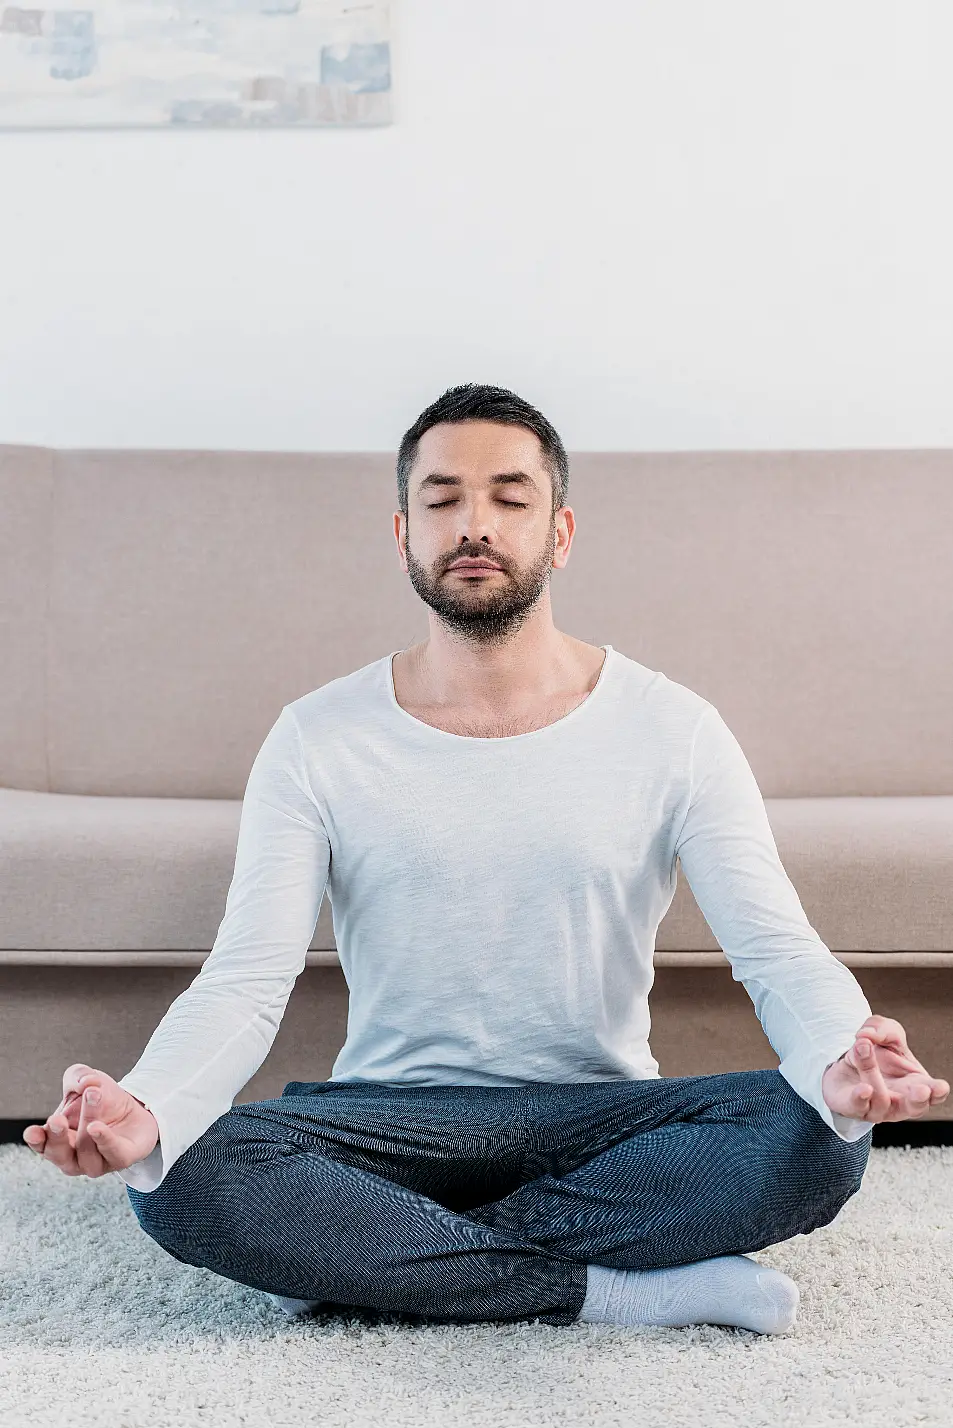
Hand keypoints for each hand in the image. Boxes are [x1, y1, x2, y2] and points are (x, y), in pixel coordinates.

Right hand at [22, 1063, 158, 1177]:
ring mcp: (96, 1162)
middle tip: (57, 1119)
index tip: (33, 1131)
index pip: (41, 1145)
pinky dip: (104, 1140)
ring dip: (87, 1122)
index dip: (35, 1140)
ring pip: (86, 1151)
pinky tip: (98, 1127)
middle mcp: (74, 1156)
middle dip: (56, 1138)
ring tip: (92, 1095)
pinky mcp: (121, 1159)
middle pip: (59, 1155)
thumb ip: (78, 1076)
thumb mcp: (86, 1080)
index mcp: (57, 1138)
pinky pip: (112, 1154)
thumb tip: (84, 1082)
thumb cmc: (102, 1099)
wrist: (136, 1106)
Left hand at [821, 1015, 949, 1123]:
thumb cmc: (875, 1051)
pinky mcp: (854, 1108)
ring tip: (864, 1047)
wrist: (844, 1061)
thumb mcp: (883, 1032)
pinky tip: (863, 1088)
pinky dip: (860, 1097)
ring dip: (872, 1072)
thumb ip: (883, 1029)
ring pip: (882, 1100)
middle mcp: (900, 1101)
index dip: (938, 1092)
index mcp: (915, 1083)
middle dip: (919, 1100)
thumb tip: (869, 1034)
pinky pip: (858, 1107)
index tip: (940, 1087)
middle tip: (921, 1090)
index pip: (933, 1094)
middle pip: (915, 1109)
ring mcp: (877, 1108)